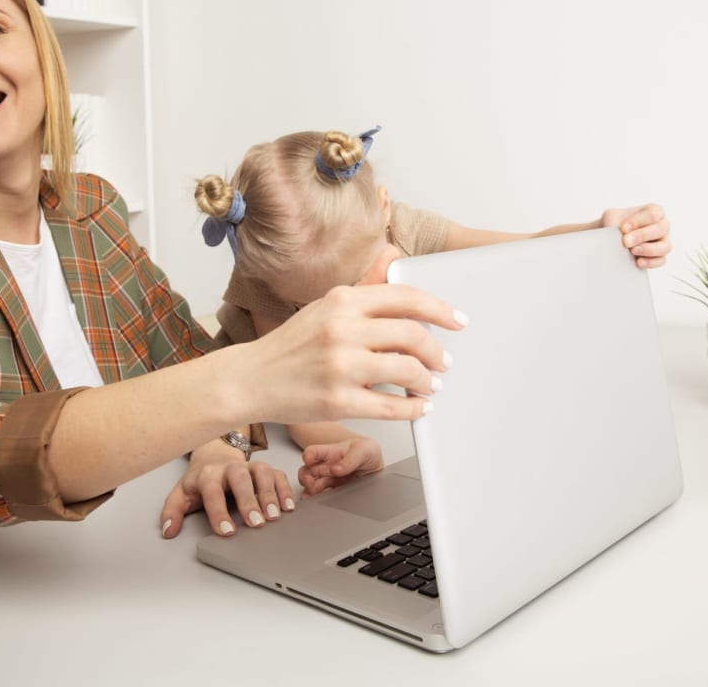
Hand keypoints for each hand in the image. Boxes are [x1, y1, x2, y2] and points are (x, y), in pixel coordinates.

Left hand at [159, 439, 294, 538]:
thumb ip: (172, 513)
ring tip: (275, 516)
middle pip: (240, 478)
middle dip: (249, 500)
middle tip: (256, 523)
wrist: (215, 456)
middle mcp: (230, 468)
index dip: (219, 512)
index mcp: (207, 475)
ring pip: (262, 473)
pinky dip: (285, 489)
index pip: (212, 492)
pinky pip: (278, 474)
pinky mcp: (265, 468)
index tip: (227, 531)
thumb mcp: (181, 494)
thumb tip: (169, 531)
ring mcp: (249, 466)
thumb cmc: (200, 481)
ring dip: (270, 494)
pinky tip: (288, 507)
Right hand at [245, 283, 465, 424]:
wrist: (249, 379)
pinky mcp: (338, 401)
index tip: (457, 320)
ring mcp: (340, 366)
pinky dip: (413, 408)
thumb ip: (364, 304)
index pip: (406, 298)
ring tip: (430, 386)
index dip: (440, 310)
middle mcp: (342, 328)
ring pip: (407, 369)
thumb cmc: (290, 346)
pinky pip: (391, 406)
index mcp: (343, 300)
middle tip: (444, 361)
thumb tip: (414, 310)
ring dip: (427, 380)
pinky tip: (418, 408)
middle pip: (413, 334)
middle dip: (436, 351)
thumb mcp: (325, 309)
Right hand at [298, 437, 384, 497]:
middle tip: (311, 483)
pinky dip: (318, 500)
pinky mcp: (334, 491)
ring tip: (314, 495)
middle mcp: (326, 466)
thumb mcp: (363, 450)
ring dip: (310, 491)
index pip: (314, 451)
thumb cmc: (366, 452)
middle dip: (305, 478)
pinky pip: (322, 496)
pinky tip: (319, 502)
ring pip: (311, 486)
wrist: (376, 466)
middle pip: (307, 471)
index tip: (308, 460)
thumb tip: (336, 469)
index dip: (308, 455)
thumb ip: (350, 459)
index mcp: (331, 452)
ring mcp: (329, 479)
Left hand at [600, 204, 671, 268]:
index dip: (638, 221)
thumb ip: (614, 222)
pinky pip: (661, 260)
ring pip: (665, 246)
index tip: (623, 228)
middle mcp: (662, 226)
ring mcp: (663, 242)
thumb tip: (618, 236)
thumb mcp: (611, 217)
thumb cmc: (616, 223)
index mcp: (654, 211)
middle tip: (626, 241)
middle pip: (661, 229)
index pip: (653, 214)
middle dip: (642, 236)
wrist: (610, 238)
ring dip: (648, 250)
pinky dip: (650, 262)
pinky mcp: (659, 257)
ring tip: (632, 251)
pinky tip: (638, 262)